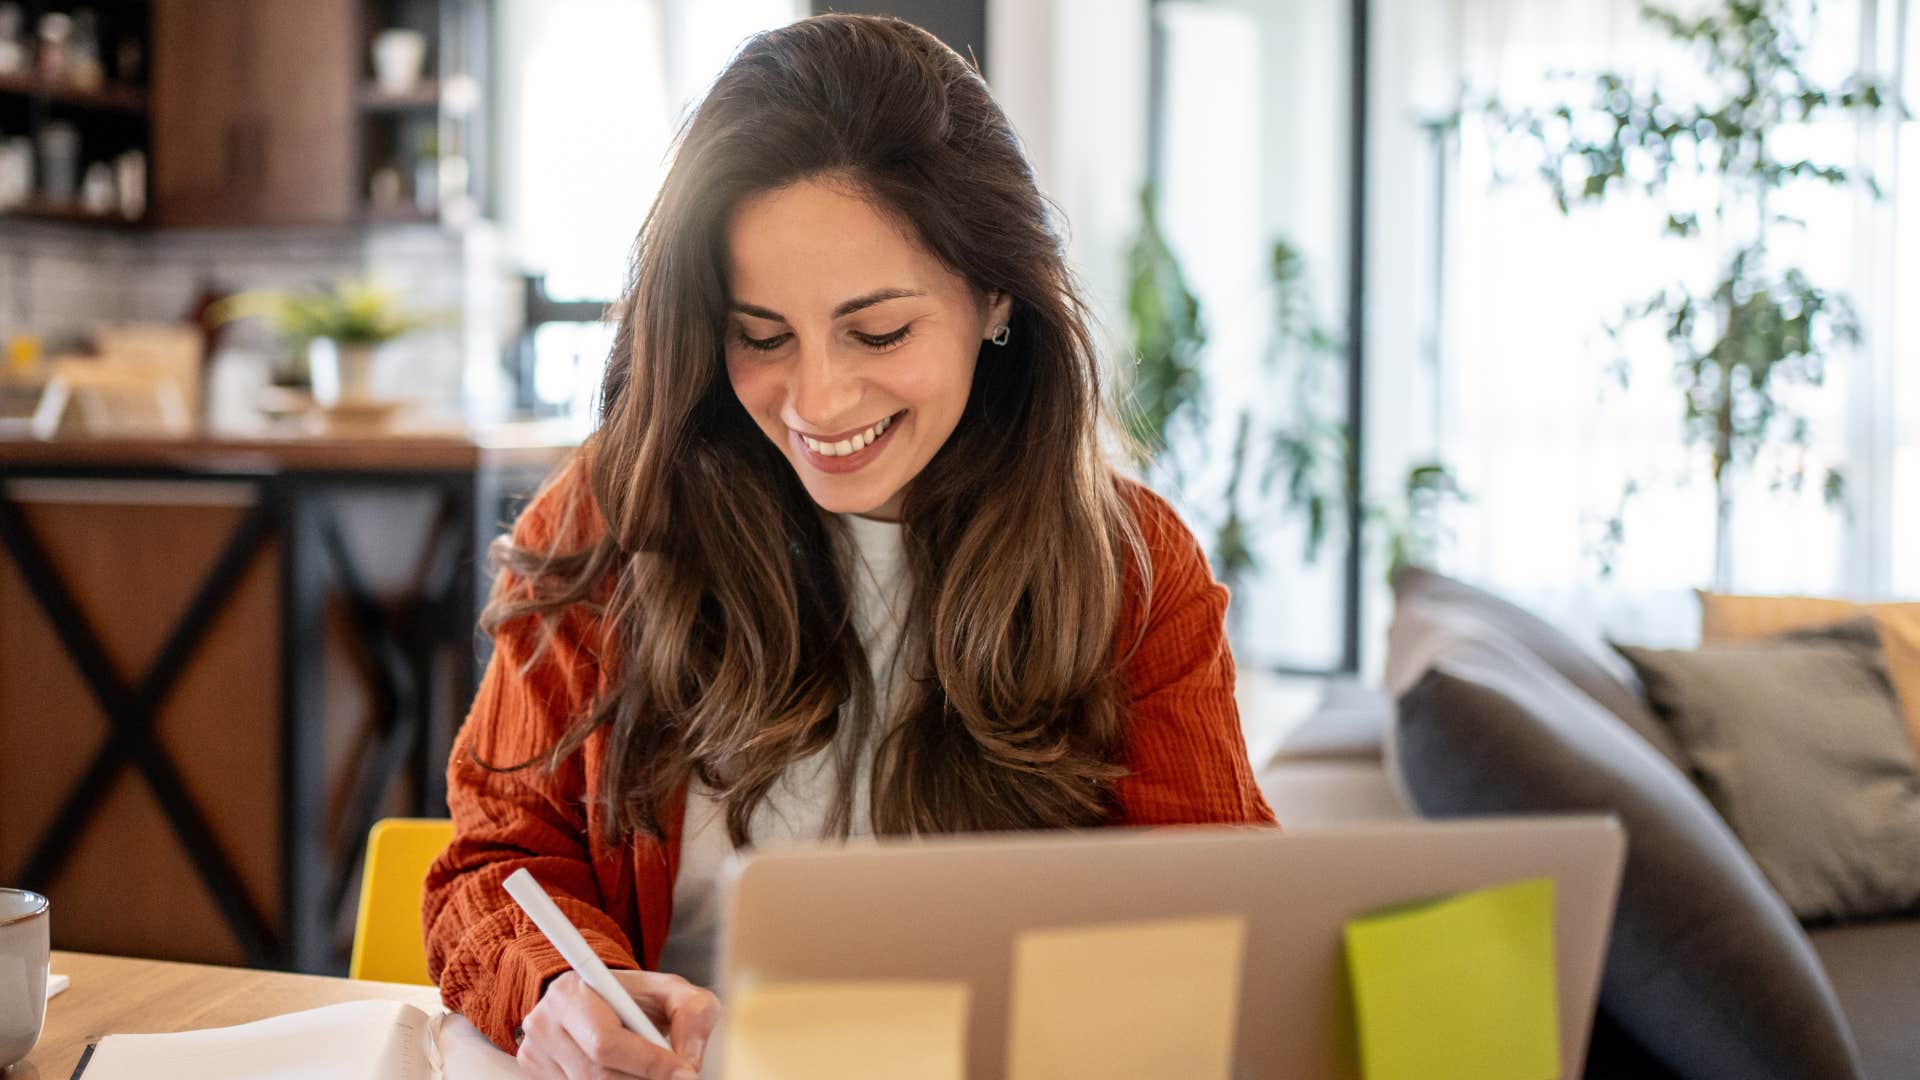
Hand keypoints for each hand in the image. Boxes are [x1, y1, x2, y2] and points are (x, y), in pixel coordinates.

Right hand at [515, 968, 720, 1078]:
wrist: (604, 1002)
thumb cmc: (637, 998)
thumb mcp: (673, 992)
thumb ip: (692, 1015)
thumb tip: (688, 1062)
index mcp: (573, 991)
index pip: (606, 1043)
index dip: (648, 1063)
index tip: (684, 1073)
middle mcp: (545, 1022)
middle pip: (598, 1075)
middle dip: (643, 1079)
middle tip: (671, 1075)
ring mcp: (535, 1052)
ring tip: (646, 1069)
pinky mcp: (536, 1073)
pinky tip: (624, 1073)